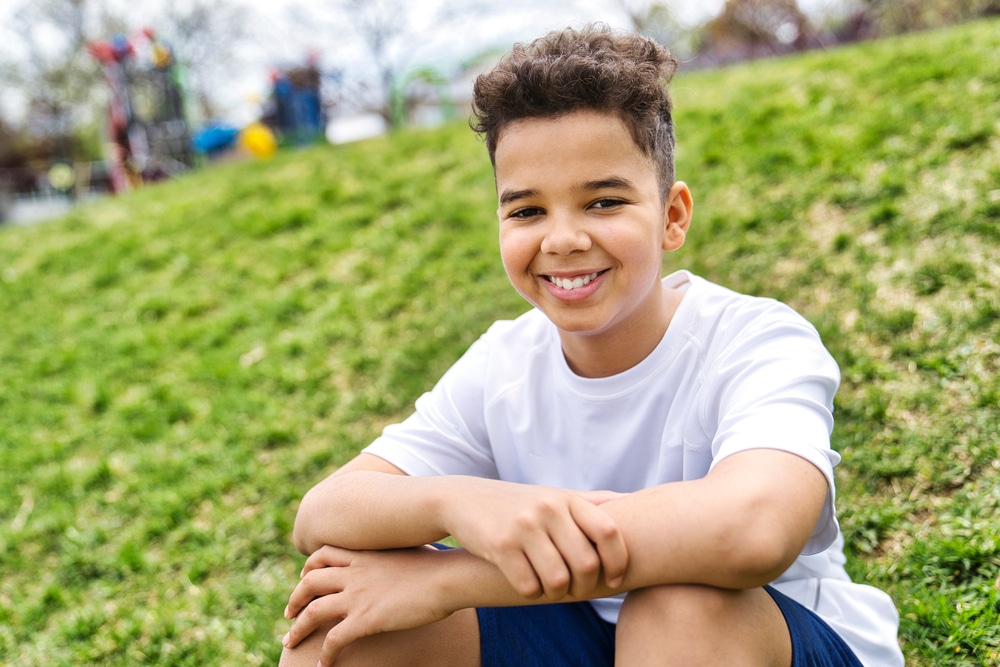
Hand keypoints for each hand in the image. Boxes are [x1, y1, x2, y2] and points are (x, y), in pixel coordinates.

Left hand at [282, 545, 451, 665]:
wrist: (447, 577)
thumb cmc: (439, 566)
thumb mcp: (409, 553)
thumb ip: (395, 559)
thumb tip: (401, 564)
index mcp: (365, 555)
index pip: (323, 555)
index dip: (309, 567)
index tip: (304, 578)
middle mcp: (355, 572)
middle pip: (309, 582)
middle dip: (294, 599)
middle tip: (288, 614)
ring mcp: (358, 596)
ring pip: (313, 612)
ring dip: (298, 628)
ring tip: (290, 642)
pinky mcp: (366, 619)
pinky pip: (333, 639)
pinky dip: (325, 654)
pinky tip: (324, 665)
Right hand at [439, 478, 627, 599]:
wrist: (464, 500)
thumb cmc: (520, 504)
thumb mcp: (555, 496)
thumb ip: (592, 501)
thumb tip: (633, 500)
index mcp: (567, 499)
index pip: (609, 532)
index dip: (619, 561)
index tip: (616, 579)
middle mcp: (548, 510)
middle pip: (586, 564)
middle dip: (586, 587)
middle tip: (577, 590)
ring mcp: (524, 527)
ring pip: (559, 580)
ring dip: (558, 593)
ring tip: (552, 587)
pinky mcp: (500, 545)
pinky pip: (529, 586)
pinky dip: (532, 593)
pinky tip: (528, 584)